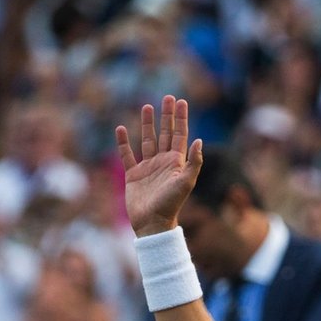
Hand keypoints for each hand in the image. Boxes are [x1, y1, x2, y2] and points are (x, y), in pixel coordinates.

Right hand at [115, 95, 203, 235]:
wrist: (153, 223)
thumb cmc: (172, 204)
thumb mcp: (186, 182)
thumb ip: (194, 162)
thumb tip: (200, 140)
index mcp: (177, 163)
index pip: (180, 135)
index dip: (181, 118)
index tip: (181, 101)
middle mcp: (163, 162)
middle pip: (166, 133)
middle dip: (167, 116)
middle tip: (168, 98)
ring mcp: (148, 167)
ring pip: (147, 140)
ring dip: (147, 124)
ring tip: (147, 107)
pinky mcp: (133, 175)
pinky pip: (127, 155)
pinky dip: (123, 142)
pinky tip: (121, 128)